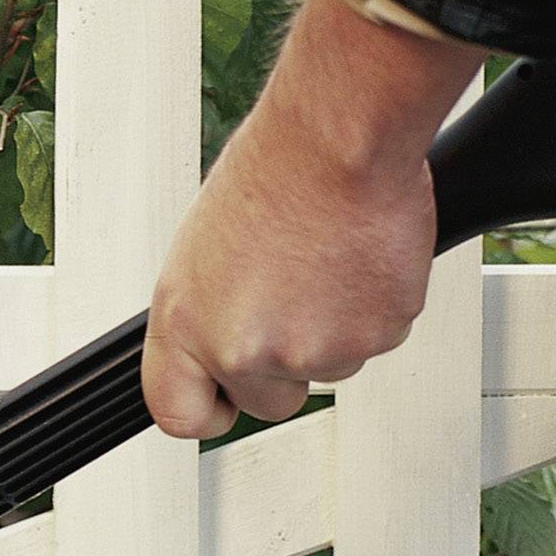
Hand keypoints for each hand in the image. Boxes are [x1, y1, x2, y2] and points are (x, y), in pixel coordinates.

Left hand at [142, 0, 487, 437]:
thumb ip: (207, 314)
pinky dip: (372, 308)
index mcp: (186, 327)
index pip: (180, 413)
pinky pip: (375, 340)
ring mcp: (311, 350)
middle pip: (268, 402)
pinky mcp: (374, 337)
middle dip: (282, 367)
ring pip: (327, 368)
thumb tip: (216, 341)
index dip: (207, 408)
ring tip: (323, 263)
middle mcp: (244, 349)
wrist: (340, 141)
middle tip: (292, 305)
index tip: (220, 399)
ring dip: (331, 330)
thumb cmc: (273, 175)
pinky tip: (355, 260)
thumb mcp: (202, 251)